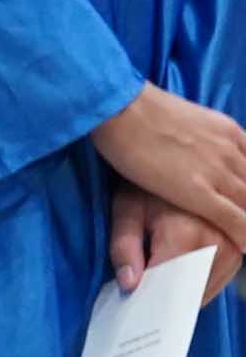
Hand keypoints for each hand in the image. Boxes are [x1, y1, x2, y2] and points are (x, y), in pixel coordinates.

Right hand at [93, 84, 245, 274]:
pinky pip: (233, 219)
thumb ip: (200, 135)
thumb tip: (197, 144)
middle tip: (245, 222)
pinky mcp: (198, 191)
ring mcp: (218, 171)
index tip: (244, 197)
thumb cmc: (139, 110)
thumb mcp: (185, 118)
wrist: (122, 109)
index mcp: (230, 132)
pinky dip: (243, 234)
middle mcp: (232, 152)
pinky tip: (245, 248)